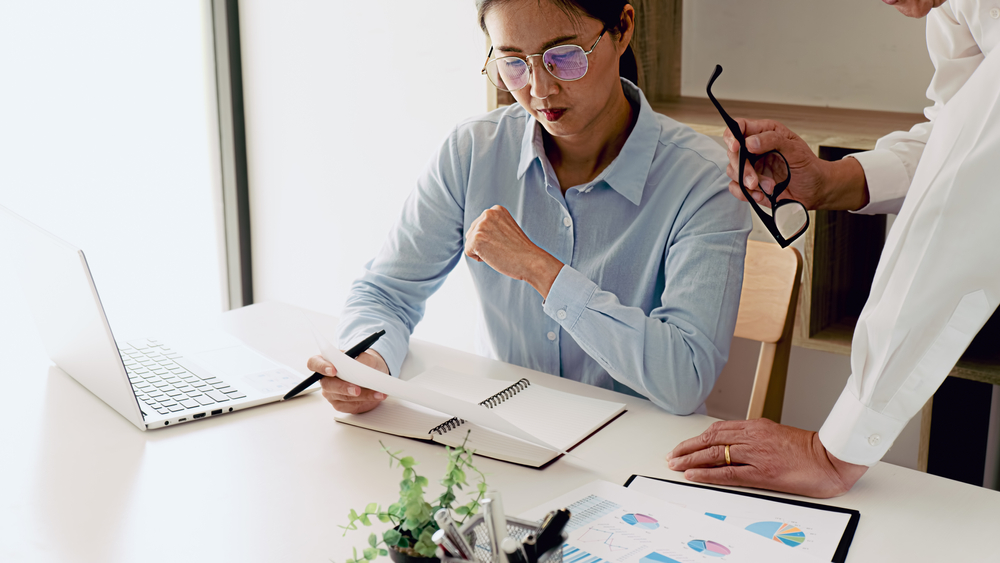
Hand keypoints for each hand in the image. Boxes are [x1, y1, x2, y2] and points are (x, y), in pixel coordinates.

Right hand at [306, 349, 389, 413]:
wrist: (374, 373)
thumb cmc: (365, 363)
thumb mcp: (367, 357)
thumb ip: (362, 360)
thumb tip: (360, 367)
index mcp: (326, 361)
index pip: (314, 363)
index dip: (321, 367)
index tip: (333, 370)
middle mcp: (326, 378)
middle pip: (327, 384)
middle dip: (343, 387)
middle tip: (356, 389)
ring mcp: (331, 392)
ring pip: (342, 396)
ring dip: (361, 395)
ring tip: (376, 392)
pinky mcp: (340, 404)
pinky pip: (350, 405)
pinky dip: (366, 400)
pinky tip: (376, 396)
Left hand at [465, 205, 563, 297]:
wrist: (531, 261)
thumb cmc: (521, 250)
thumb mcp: (506, 229)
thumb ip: (492, 226)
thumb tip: (474, 233)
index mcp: (496, 210)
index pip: (480, 226)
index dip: (491, 239)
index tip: (506, 241)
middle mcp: (488, 213)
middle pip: (473, 233)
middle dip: (484, 244)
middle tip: (503, 247)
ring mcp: (481, 225)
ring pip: (470, 242)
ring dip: (482, 251)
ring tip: (499, 250)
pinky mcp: (476, 238)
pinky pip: (468, 252)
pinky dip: (479, 258)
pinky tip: (494, 255)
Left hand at [665, 418, 868, 498]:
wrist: (831, 458)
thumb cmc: (807, 450)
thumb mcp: (776, 436)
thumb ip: (755, 438)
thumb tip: (733, 446)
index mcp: (756, 426)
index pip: (717, 430)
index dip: (696, 438)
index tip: (683, 446)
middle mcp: (752, 436)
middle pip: (710, 439)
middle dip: (687, 448)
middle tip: (672, 456)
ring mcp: (756, 453)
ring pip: (714, 453)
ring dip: (691, 459)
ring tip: (676, 465)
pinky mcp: (762, 472)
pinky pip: (728, 472)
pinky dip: (707, 473)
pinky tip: (693, 475)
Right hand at [723, 118, 868, 210]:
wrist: (816, 191)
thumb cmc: (809, 168)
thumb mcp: (795, 150)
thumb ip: (773, 140)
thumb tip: (750, 142)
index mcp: (765, 134)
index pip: (740, 127)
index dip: (732, 135)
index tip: (736, 147)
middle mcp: (755, 149)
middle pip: (733, 153)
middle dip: (742, 168)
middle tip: (754, 180)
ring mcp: (752, 167)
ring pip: (732, 171)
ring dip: (748, 183)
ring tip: (769, 188)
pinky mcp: (750, 184)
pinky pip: (736, 188)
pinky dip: (746, 193)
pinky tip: (762, 194)